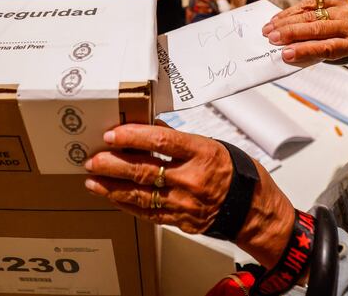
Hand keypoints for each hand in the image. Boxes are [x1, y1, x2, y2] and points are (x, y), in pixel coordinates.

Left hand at [84, 123, 294, 266]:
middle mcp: (192, 179)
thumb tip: (152, 127)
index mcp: (202, 153)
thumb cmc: (237, 173)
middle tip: (94, 158)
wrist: (254, 210)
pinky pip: (147, 212)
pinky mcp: (180, 220)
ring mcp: (184, 202)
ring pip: (139, 194)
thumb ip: (182, 139)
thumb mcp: (213, 145)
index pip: (161, 141)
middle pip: (143, 169)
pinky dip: (126, 204)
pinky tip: (112, 197)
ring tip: (93, 180)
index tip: (113, 134)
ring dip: (112, 186)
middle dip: (113, 163)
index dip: (133, 136)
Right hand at [262, 0, 347, 65]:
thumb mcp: (338, 54)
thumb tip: (288, 51)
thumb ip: (317, 53)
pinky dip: (291, 11)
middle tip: (272, 39)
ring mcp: (346, 9)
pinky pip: (310, 3)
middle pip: (317, 29)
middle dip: (291, 34)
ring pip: (310, 15)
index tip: (285, 54)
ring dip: (286, 22)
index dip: (305, 50)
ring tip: (270, 30)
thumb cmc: (345, 42)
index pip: (328, 48)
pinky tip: (278, 19)